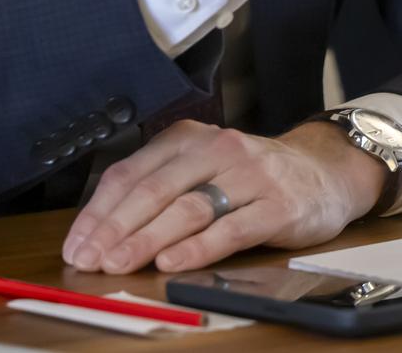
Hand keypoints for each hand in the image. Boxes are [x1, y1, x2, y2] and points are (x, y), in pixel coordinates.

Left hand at [60, 120, 389, 274]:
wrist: (324, 171)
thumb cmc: (252, 177)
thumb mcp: (204, 168)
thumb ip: (161, 189)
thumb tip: (101, 231)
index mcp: (190, 138)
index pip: (131, 172)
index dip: (99, 212)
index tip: (77, 244)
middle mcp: (218, 149)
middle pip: (155, 189)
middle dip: (116, 228)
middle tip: (90, 259)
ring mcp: (250, 175)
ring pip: (189, 207)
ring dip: (148, 238)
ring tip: (120, 263)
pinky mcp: (278, 204)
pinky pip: (231, 228)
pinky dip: (198, 248)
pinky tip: (174, 262)